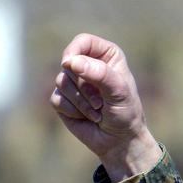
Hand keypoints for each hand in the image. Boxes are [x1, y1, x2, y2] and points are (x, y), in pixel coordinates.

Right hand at [50, 33, 161, 181]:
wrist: (120, 141)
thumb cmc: (126, 113)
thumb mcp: (119, 92)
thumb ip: (100, 74)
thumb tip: (71, 62)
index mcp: (107, 57)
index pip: (83, 41)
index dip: (75, 51)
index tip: (71, 63)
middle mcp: (89, 66)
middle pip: (69, 63)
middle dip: (83, 86)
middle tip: (101, 102)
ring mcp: (74, 82)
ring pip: (61, 81)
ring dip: (80, 102)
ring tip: (97, 111)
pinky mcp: (63, 99)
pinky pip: (57, 99)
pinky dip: (73, 111)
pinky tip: (87, 117)